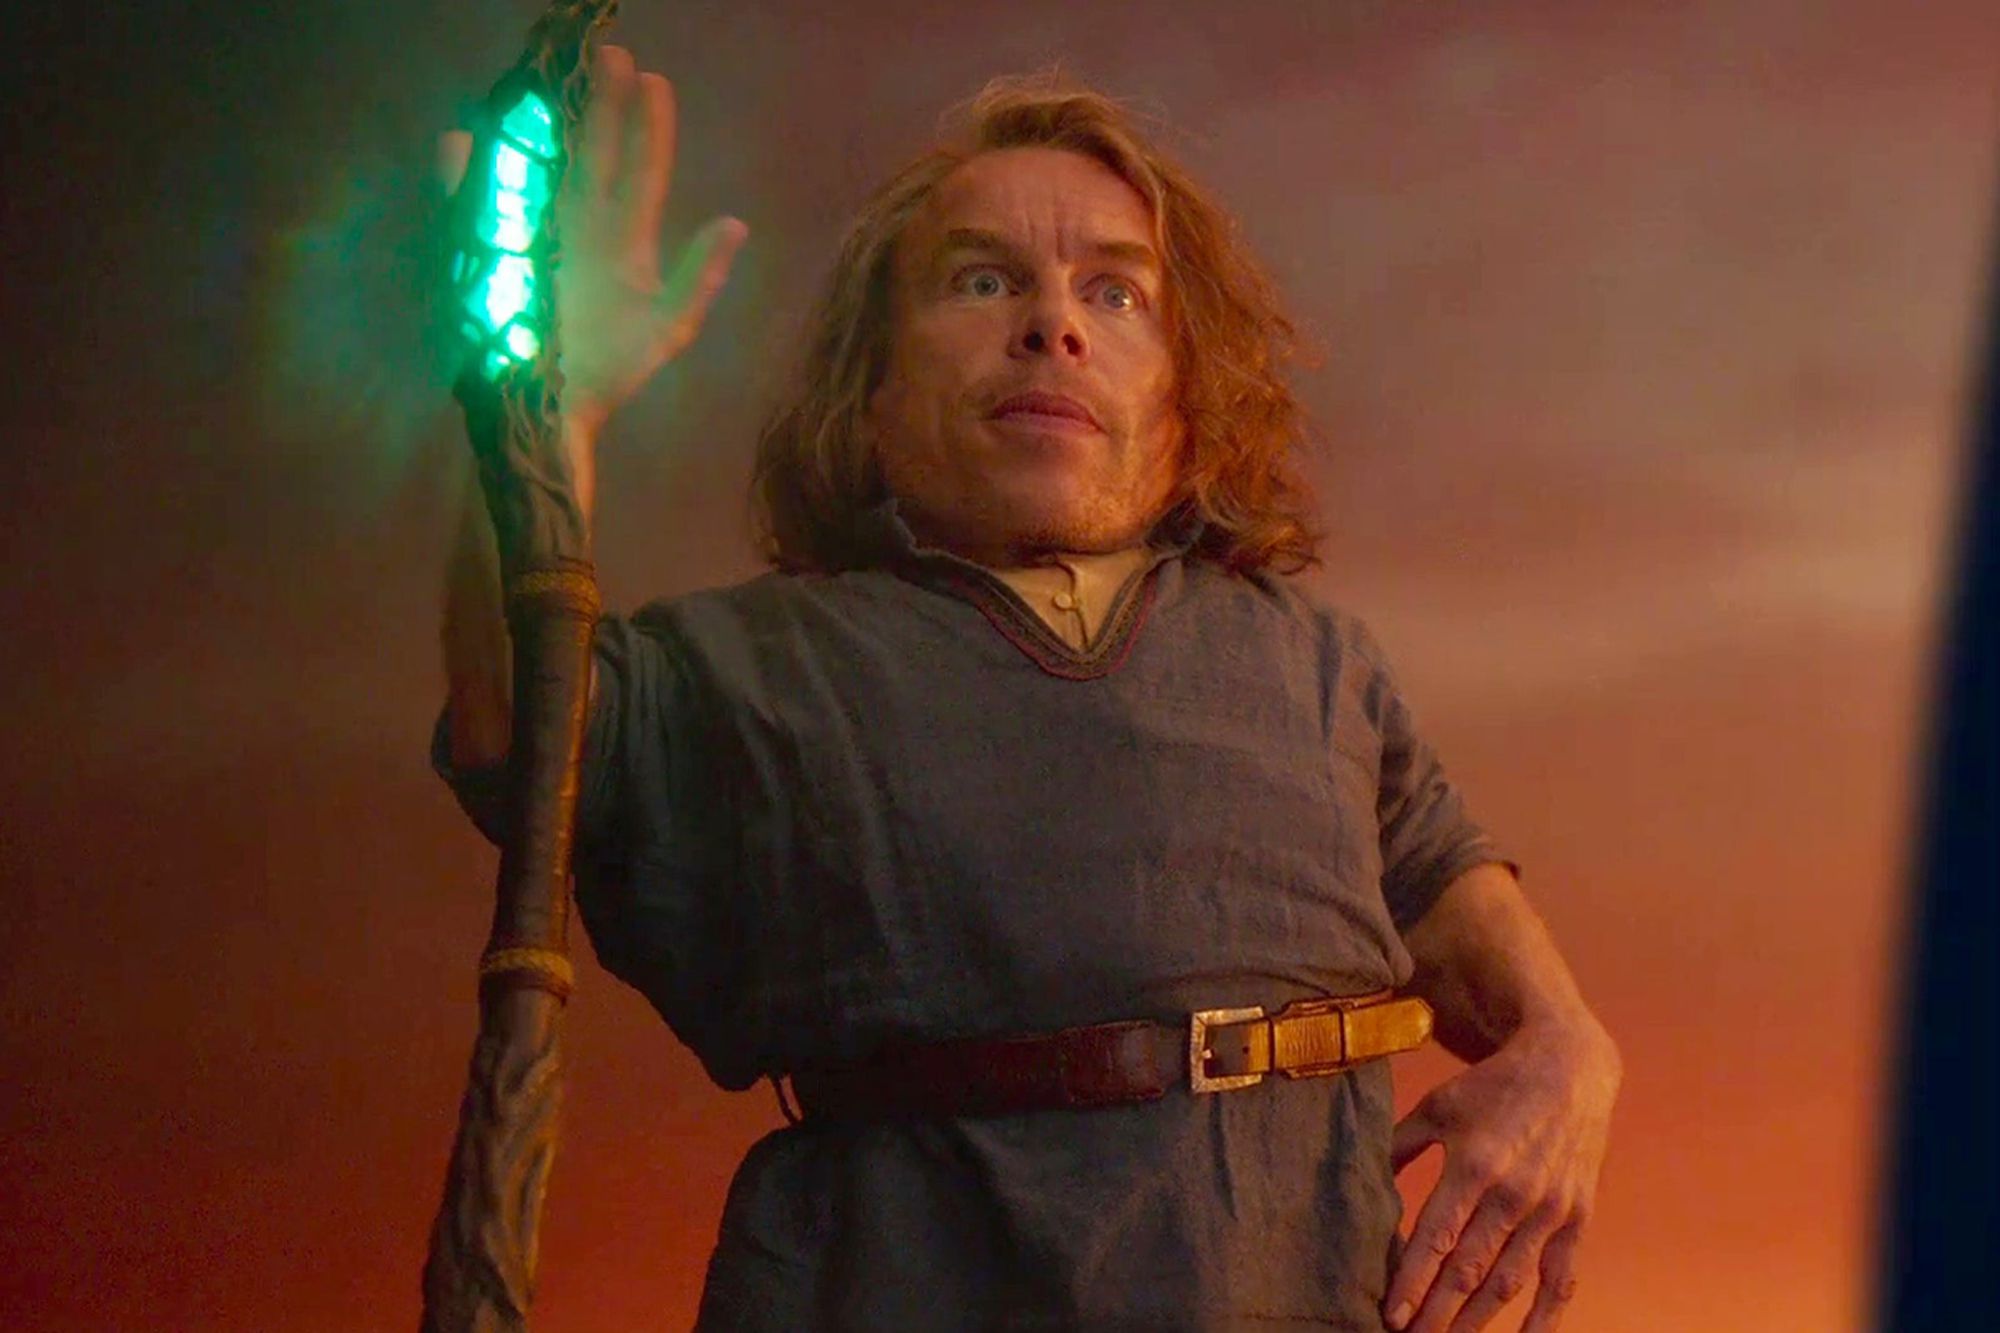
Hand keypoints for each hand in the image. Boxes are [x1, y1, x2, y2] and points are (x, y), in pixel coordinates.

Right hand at [439, 43, 748, 438]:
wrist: (554, 415)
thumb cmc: (610, 375)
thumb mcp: (666, 329)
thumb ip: (699, 278)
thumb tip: (734, 222)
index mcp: (624, 243)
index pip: (640, 171)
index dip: (648, 126)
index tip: (654, 79)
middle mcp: (580, 229)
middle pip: (593, 155)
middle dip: (602, 106)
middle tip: (611, 53)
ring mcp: (534, 237)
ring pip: (538, 167)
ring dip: (537, 127)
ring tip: (541, 84)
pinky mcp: (490, 258)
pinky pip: (471, 211)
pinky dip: (462, 180)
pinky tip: (461, 146)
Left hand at [1383, 1023, 1618, 1331]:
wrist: (1569, 1066)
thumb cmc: (1493, 1086)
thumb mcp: (1438, 1107)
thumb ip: (1400, 1147)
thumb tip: (1362, 1180)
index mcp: (1474, 1165)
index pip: (1437, 1238)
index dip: (1413, 1282)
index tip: (1391, 1316)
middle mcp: (1513, 1194)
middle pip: (1470, 1270)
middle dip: (1437, 1313)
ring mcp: (1550, 1211)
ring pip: (1510, 1282)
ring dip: (1477, 1321)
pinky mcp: (1577, 1219)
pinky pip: (1561, 1280)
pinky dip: (1545, 1318)